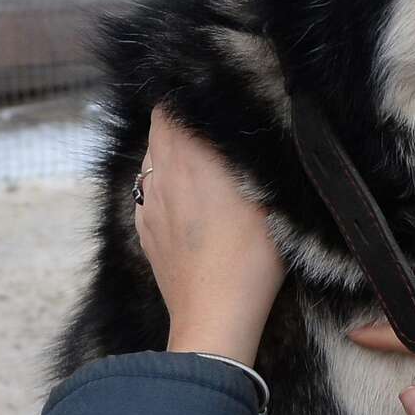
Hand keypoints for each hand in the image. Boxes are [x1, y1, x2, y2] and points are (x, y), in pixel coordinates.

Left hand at [134, 108, 286, 365]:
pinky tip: (190, 201)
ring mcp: (147, 204)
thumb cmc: (251, 263)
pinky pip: (149, 192)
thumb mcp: (269, 203)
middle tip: (210, 125)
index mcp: (190, 160)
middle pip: (160, 126)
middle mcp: (161, 175)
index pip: (172, 106)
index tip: (209, 96)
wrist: (213, 319)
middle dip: (181, 119)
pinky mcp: (145, 230)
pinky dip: (165, 185)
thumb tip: (251, 133)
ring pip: (152, 159)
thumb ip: (254, 161)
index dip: (188, 96)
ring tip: (202, 163)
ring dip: (172, 152)